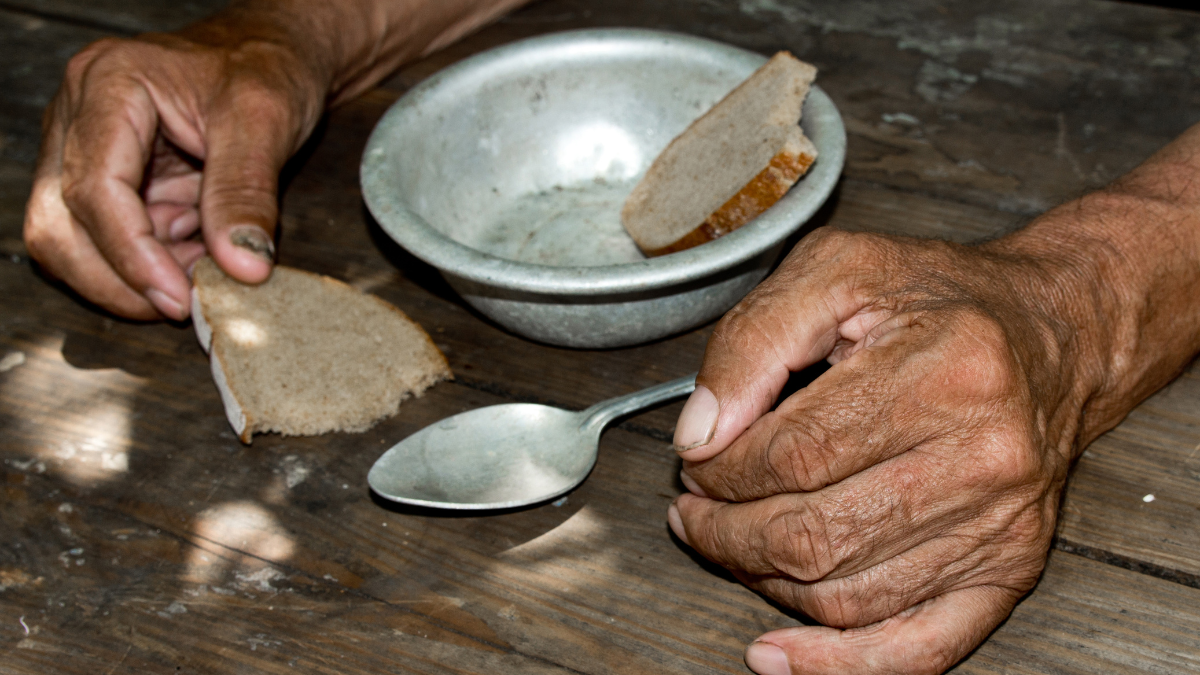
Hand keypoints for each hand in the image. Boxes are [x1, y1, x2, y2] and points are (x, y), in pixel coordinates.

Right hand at [23, 29, 325, 319]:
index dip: (131, 253)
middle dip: (117, 278)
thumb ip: (246, 192)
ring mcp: (85, 151)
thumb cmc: (264, 70)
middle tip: (183, 304)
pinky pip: (104, 242)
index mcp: (109, 84)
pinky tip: (192, 263)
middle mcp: (79, 116)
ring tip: (197, 277)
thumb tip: (241, 266)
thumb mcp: (265, 122)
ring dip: (129, 278)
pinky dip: (146, 267)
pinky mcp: (108, 181)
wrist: (272, 57)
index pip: (94, 187)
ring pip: (70, 240)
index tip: (178, 295)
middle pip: (60, 222)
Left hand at [667, 226, 1111, 673]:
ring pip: (845, 594)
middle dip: (724, 530)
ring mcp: (1000, 524)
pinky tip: (779, 655)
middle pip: (813, 534)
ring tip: (726, 541)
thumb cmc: (941, 299)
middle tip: (693, 506)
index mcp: (944, 371)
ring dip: (759, 579)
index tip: (696, 459)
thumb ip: (753, 341)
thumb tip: (700, 432)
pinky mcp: (1007, 569)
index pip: (794, 454)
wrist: (1050, 333)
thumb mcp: (836, 269)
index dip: (721, 468)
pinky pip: (917, 646)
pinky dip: (837, 664)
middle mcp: (984, 456)